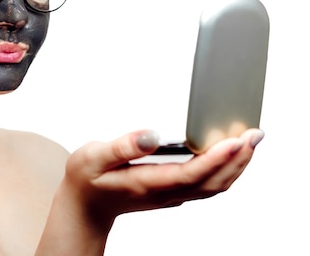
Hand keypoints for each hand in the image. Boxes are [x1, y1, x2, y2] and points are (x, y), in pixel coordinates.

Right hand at [35, 128, 263, 255]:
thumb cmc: (86, 180)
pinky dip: (226, 170)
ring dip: (236, 166)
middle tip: (255, 133)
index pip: (191, 174)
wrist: (85, 207)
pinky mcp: (174, 193)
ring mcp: (172, 196)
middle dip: (238, 159)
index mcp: (147, 184)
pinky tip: (230, 156)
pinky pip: (208, 186)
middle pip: (212, 182)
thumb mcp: (93, 157)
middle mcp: (165, 193)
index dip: (216, 158)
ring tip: (251, 142)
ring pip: (214, 186)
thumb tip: (152, 135)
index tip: (236, 140)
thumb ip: (121, 146)